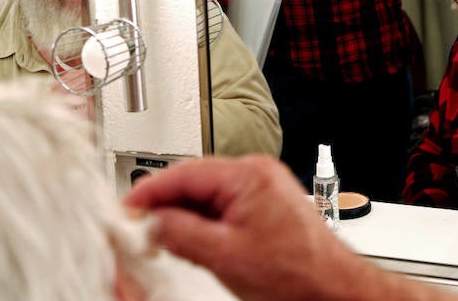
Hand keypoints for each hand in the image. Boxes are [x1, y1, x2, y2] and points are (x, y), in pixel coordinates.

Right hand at [124, 155, 352, 300]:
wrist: (331, 286)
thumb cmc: (297, 271)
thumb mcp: (225, 255)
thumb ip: (181, 234)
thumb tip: (151, 222)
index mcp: (248, 175)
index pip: (184, 172)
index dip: (149, 191)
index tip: (126, 208)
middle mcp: (257, 173)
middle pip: (194, 180)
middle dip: (164, 205)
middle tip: (138, 229)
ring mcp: (262, 187)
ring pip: (206, 194)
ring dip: (183, 215)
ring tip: (163, 241)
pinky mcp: (265, 204)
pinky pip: (222, 205)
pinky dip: (202, 221)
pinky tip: (192, 242)